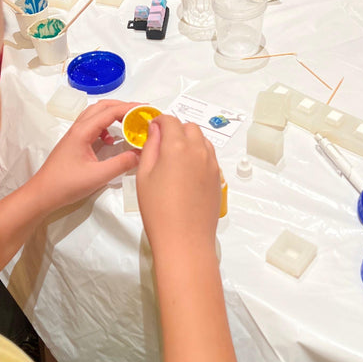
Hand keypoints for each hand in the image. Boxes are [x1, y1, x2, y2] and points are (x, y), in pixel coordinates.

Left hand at [30, 100, 139, 211]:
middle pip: (102, 107)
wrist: (42, 194)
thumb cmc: (66, 184)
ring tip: (129, 124)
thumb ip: (121, 164)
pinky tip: (111, 141)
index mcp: (83, 131)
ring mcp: (75, 135)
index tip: (147, 110)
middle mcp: (78, 128)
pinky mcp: (74, 144)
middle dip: (122, 107)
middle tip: (140, 113)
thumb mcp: (98, 176)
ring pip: (96, 116)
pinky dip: (106, 128)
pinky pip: (92, 127)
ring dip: (113, 115)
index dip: (130, 109)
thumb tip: (141, 153)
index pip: (110, 112)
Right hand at [136, 116, 220, 253]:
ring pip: (202, 141)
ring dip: (189, 141)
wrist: (185, 240)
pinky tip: (187, 173)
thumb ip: (150, 148)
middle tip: (161, 146)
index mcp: (177, 146)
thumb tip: (155, 130)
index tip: (151, 130)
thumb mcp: (144, 176)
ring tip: (175, 159)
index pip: (170, 121)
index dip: (159, 121)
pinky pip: (209, 157)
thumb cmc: (158, 209)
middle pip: (189, 127)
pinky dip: (198, 155)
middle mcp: (198, 150)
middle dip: (176, 130)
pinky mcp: (218, 178)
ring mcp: (212, 164)